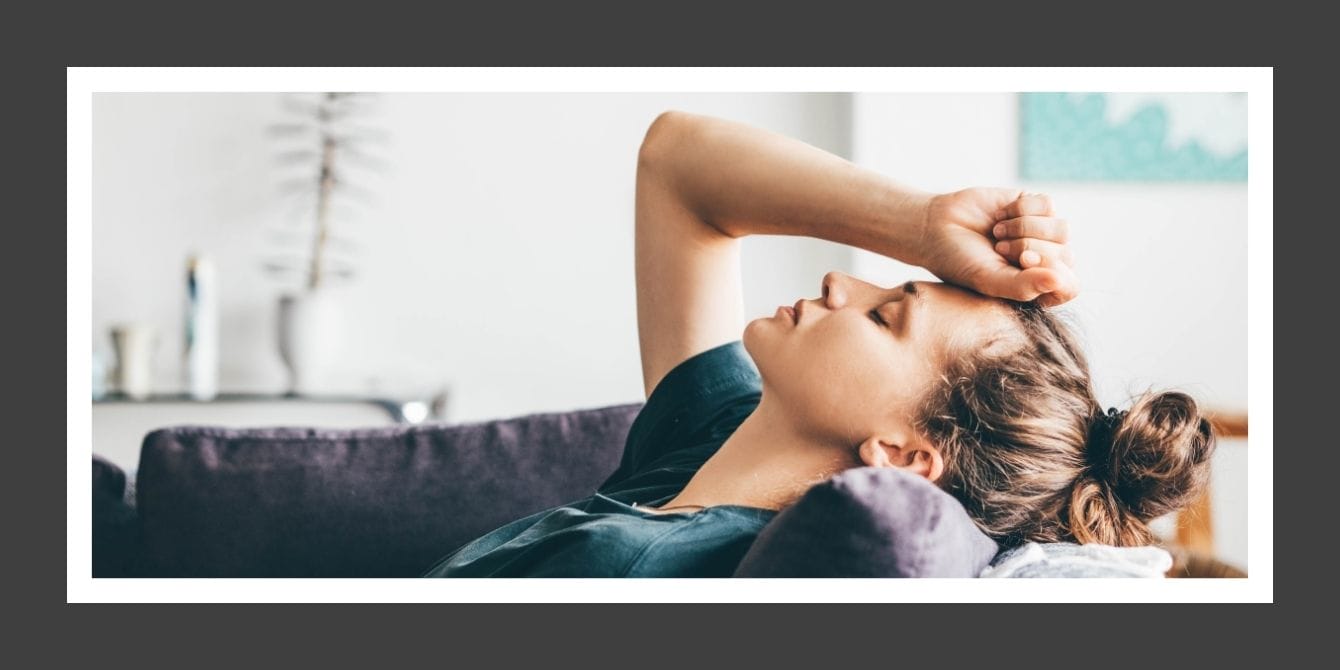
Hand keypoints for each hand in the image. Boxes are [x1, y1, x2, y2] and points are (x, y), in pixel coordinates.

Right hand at [916, 188, 1077, 306]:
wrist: (936, 227)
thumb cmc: (960, 262)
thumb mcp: (989, 281)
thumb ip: (1024, 287)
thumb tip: (1060, 280)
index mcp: (1036, 288)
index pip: (1069, 286)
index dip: (1050, 272)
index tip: (1022, 262)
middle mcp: (1045, 262)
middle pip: (1066, 255)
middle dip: (1029, 248)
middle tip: (999, 249)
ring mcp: (1042, 234)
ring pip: (1062, 229)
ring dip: (1024, 229)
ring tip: (998, 233)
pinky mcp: (1035, 206)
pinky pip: (1048, 205)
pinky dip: (1021, 209)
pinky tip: (1000, 215)